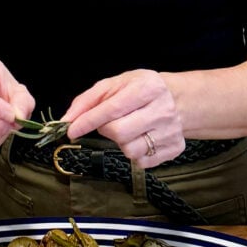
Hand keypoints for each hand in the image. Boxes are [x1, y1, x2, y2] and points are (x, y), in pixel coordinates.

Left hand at [62, 69, 184, 167]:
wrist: (179, 99)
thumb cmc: (141, 90)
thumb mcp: (115, 84)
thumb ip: (88, 100)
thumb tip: (67, 120)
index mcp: (147, 88)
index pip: (112, 109)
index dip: (89, 121)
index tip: (72, 130)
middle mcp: (162, 110)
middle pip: (120, 132)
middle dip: (106, 130)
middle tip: (108, 124)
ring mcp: (171, 132)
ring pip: (130, 150)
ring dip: (120, 144)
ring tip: (127, 130)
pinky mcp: (174, 149)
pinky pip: (142, 162)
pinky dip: (134, 154)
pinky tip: (140, 139)